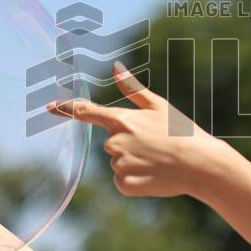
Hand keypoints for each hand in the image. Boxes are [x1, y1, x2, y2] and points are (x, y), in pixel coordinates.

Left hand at [46, 61, 236, 199]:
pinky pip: (122, 181)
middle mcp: (116, 142)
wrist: (201, 163)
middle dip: (128, 143)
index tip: (49, 107)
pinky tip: (154, 174)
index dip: (66, 108)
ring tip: (158, 159)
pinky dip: (135, 179)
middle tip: (154, 144)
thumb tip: (115, 66)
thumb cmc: (181, 130)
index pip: (86, 112)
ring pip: (117, 162)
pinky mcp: (126, 184)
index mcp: (122, 120)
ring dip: (133, 161)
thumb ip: (132, 88)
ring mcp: (120, 165)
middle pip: (110, 142)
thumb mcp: (158, 105)